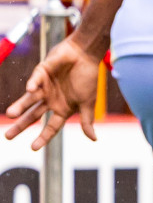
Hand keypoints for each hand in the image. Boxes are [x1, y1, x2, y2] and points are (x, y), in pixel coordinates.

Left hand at [6, 35, 101, 149]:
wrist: (86, 54)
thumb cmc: (89, 78)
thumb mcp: (88, 102)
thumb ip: (87, 120)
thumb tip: (94, 139)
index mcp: (62, 108)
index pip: (50, 126)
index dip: (42, 137)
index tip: (33, 148)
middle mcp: (50, 99)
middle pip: (33, 115)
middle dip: (21, 126)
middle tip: (8, 136)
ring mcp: (44, 87)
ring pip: (29, 100)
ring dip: (20, 107)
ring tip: (11, 114)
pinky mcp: (41, 72)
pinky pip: (35, 80)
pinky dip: (32, 84)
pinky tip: (31, 89)